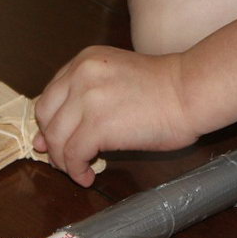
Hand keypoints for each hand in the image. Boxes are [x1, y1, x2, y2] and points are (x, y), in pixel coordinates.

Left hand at [34, 46, 197, 186]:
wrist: (191, 91)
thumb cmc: (164, 88)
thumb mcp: (116, 78)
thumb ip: (84, 98)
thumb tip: (49, 135)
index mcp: (85, 61)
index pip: (50, 94)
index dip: (49, 121)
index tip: (53, 138)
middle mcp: (80, 75)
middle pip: (45, 115)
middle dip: (51, 140)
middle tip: (62, 158)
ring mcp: (87, 99)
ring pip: (56, 138)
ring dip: (63, 160)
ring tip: (77, 170)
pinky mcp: (97, 125)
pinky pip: (73, 154)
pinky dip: (76, 170)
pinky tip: (87, 176)